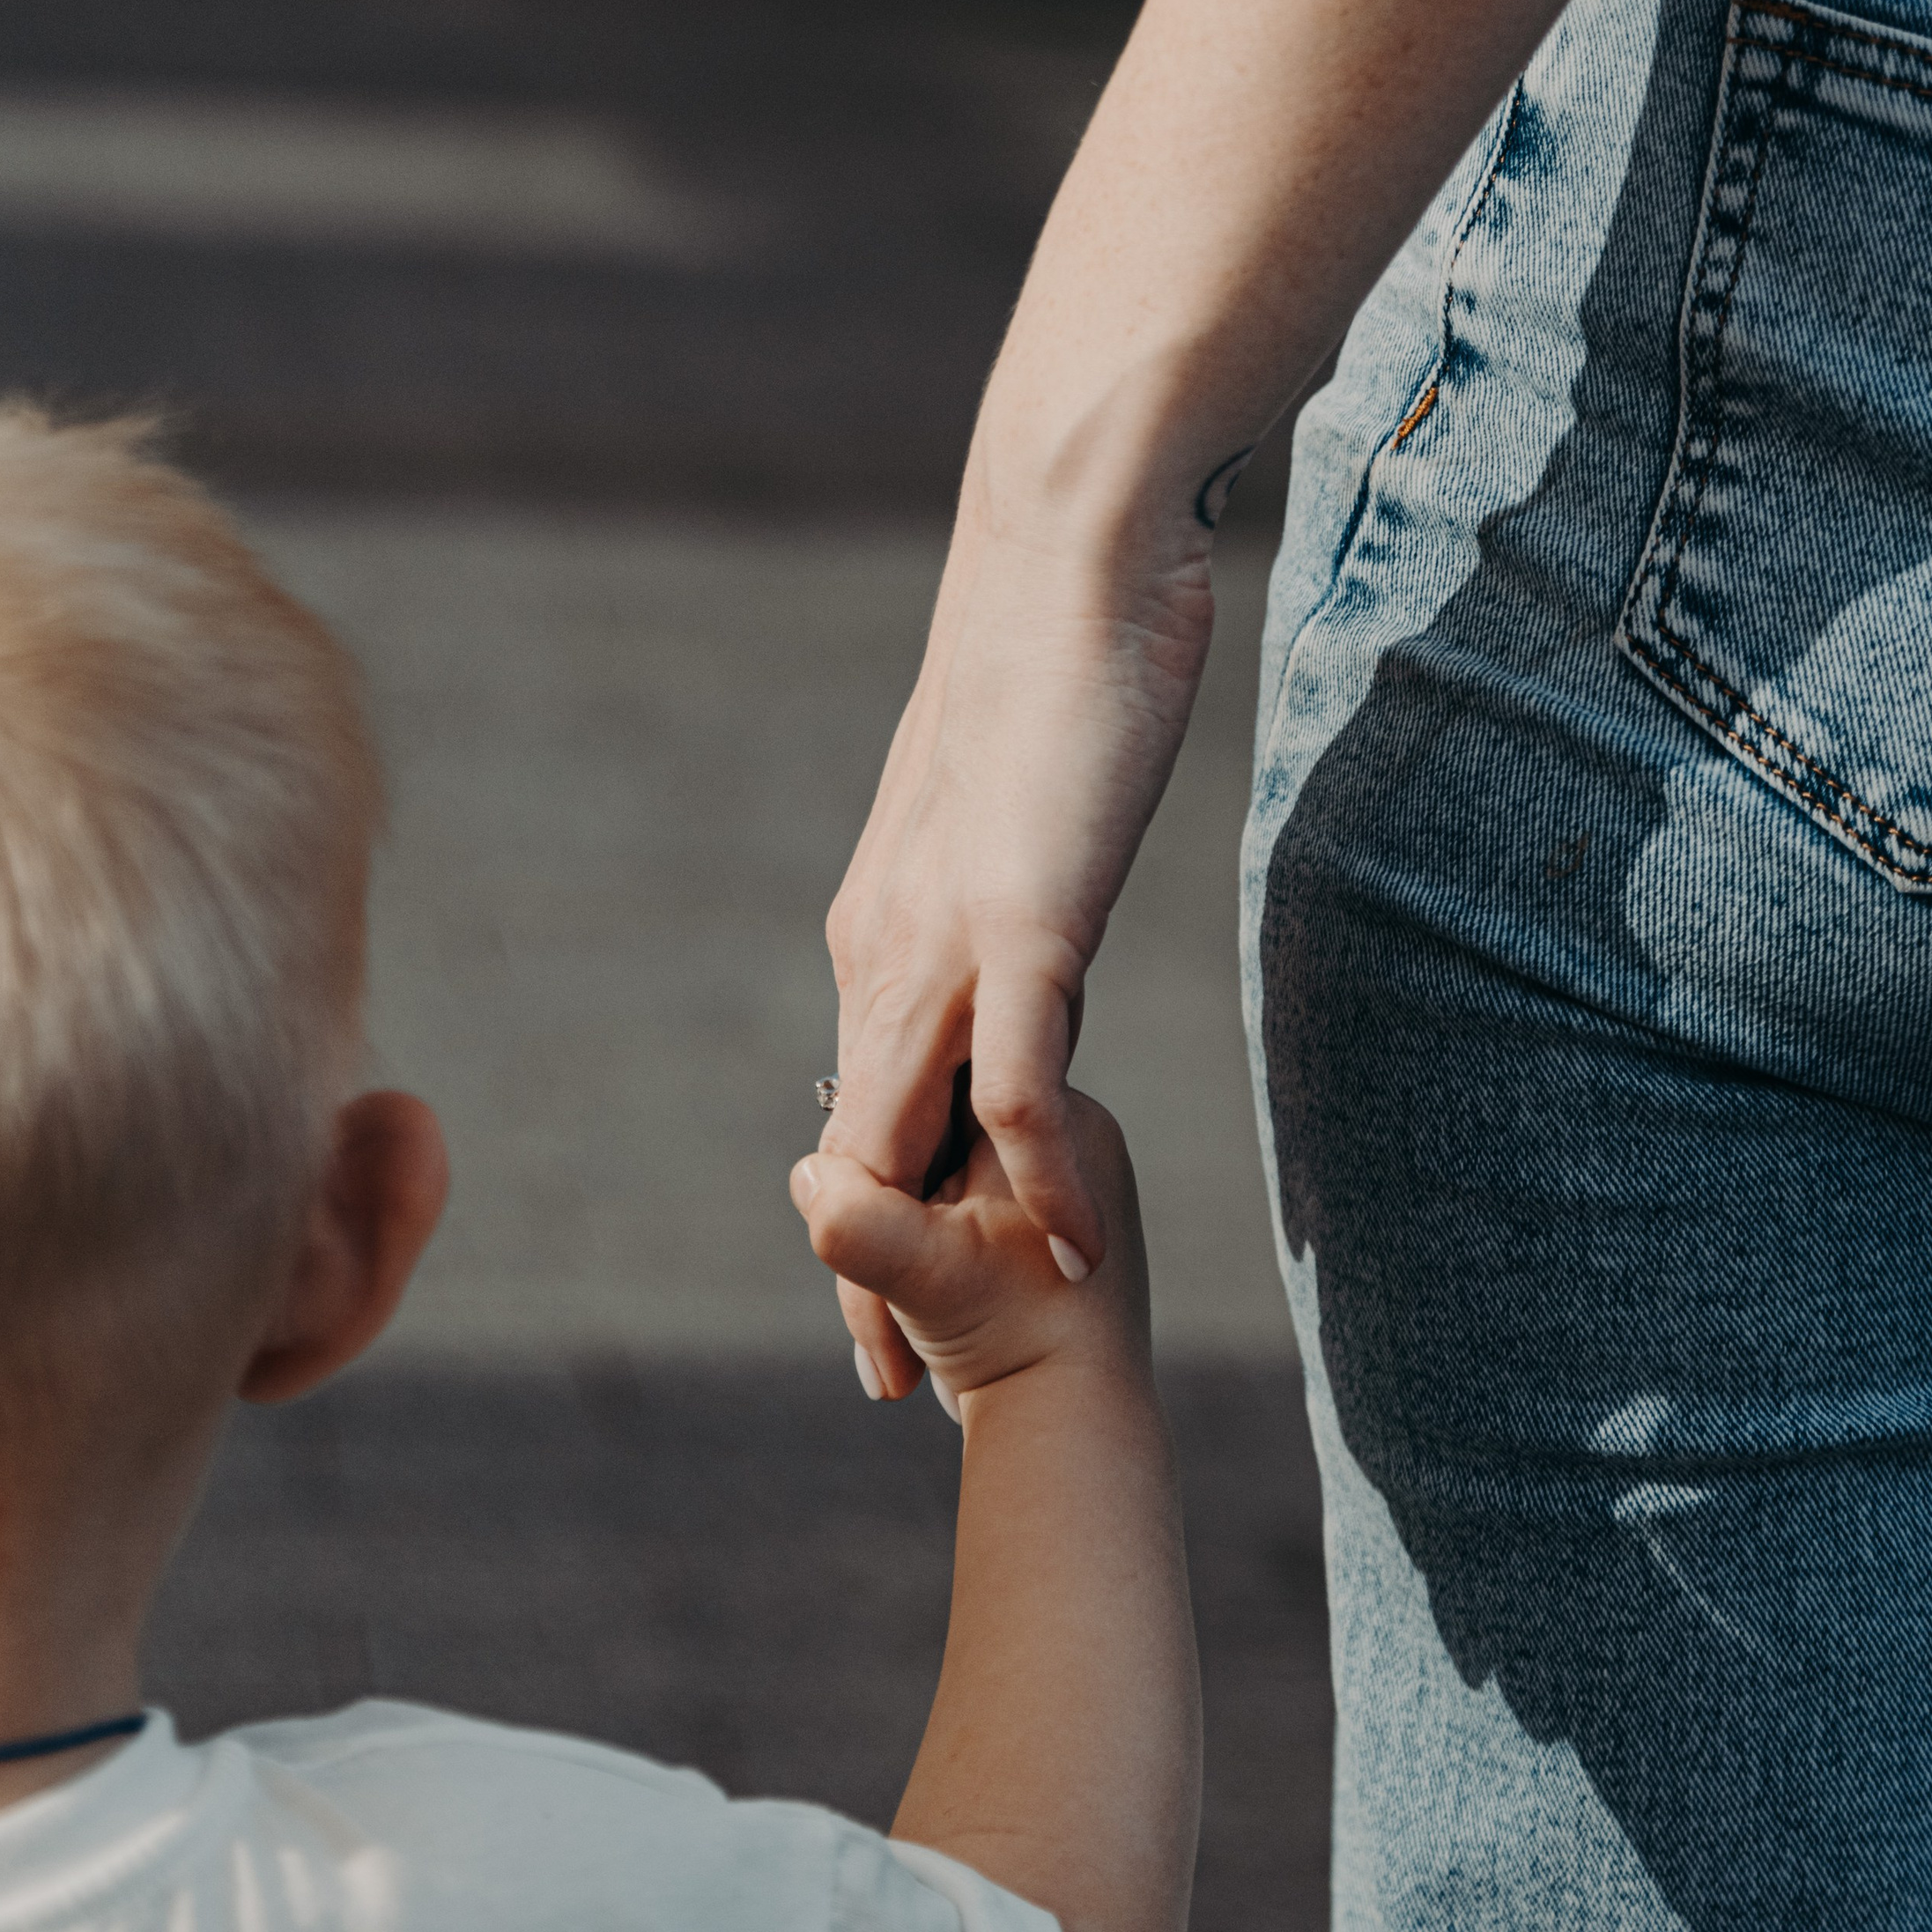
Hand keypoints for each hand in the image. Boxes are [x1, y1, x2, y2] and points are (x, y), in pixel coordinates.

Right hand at [791, 1092, 1148, 1415]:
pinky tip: (948, 1319)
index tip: (879, 1235)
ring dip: (918, 1249)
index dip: (881, 1167)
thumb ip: (852, 1217)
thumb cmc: (1011, 1341)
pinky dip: (947, 1265)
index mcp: (1059, 1121)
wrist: (1074, 1429)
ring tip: (926, 1321)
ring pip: (952, 1195)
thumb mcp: (917, 1271)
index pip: (931, 1111)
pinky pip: (977, 1226)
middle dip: (901, 1218)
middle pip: (940, 1156)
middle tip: (895, 1291)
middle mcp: (1080, 1142)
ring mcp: (1079, 1190)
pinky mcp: (1058, 1234)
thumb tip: (807, 1174)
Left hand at [821, 492, 1211, 1397]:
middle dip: (863, 1275)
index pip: (860, 1102)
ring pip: (908, 1132)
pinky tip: (1073, 1243)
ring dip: (926, 1257)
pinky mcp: (1025, 914)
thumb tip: (1013, 942)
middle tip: (882, 1385)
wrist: (1062, 546)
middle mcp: (888, 947)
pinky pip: (1019, 1077)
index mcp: (880, 927)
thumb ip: (994, 899)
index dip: (863, 1216)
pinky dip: (1041, 1171)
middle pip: (859, 1147)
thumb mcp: (1003, 816)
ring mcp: (949, 934)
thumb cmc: (1047, 664)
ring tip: (941, 1365)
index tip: (880, 1304)